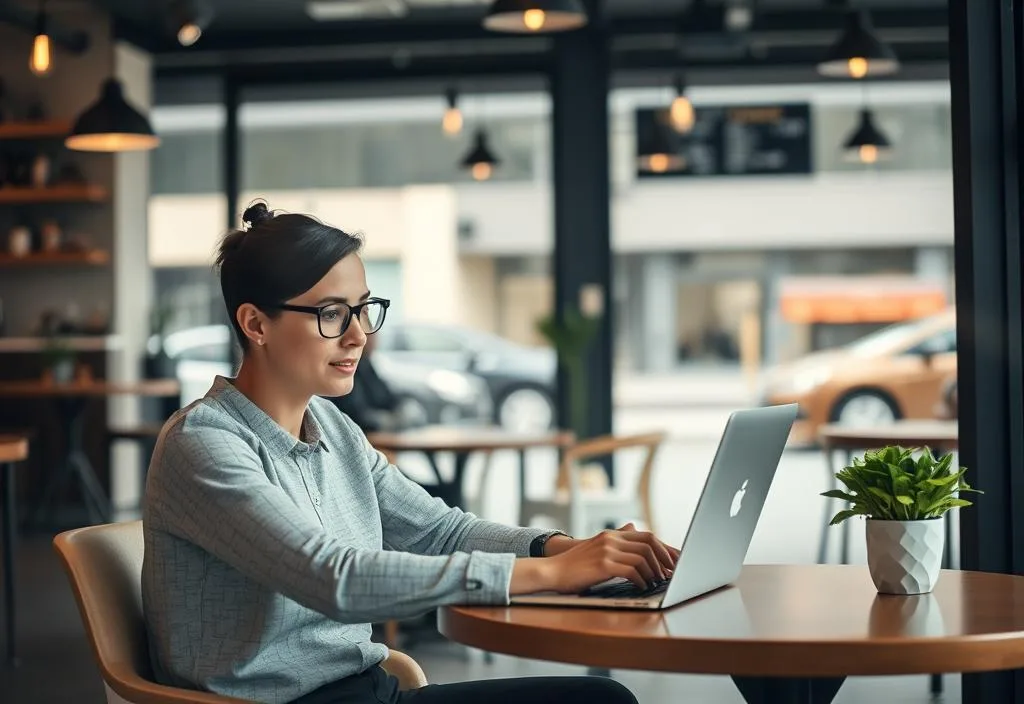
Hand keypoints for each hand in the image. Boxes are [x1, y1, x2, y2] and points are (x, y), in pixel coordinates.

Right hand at [514, 523, 679, 594]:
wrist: (552, 571)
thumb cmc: (575, 564)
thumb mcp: (597, 547)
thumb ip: (616, 538)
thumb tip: (633, 527)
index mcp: (612, 535)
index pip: (647, 536)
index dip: (664, 548)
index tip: (675, 561)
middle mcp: (611, 539)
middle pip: (649, 544)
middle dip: (664, 559)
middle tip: (671, 573)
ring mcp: (607, 550)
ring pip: (642, 557)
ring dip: (654, 571)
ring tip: (656, 582)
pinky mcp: (603, 565)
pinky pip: (631, 570)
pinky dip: (641, 579)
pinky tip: (642, 586)